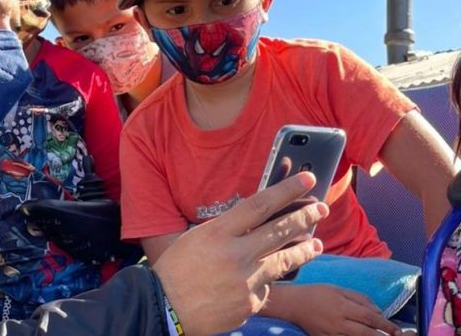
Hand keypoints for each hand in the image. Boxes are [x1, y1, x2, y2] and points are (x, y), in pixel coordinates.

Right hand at [153, 171, 328, 335]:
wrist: (165, 308)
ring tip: (317, 244)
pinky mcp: (251, 303)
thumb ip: (226, 229)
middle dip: (305, 217)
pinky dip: (267, 281)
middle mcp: (234, 254)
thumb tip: (256, 220)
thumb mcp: (196, 238)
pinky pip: (266, 287)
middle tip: (321, 208)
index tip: (307, 179)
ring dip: (303, 250)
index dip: (286, 190)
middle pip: (278, 230)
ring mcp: (245, 280)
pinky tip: (265, 279)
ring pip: (284, 260)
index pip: (260, 204)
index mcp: (217, 232)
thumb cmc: (177, 269)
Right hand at [277, 284, 402, 335]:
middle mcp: (339, 323)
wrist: (293, 305)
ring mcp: (333, 334)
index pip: (370, 318)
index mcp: (343, 307)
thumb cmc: (317, 293)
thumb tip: (378, 311)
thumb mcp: (338, 289)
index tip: (397, 330)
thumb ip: (360, 298)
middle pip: (367, 334)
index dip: (386, 325)